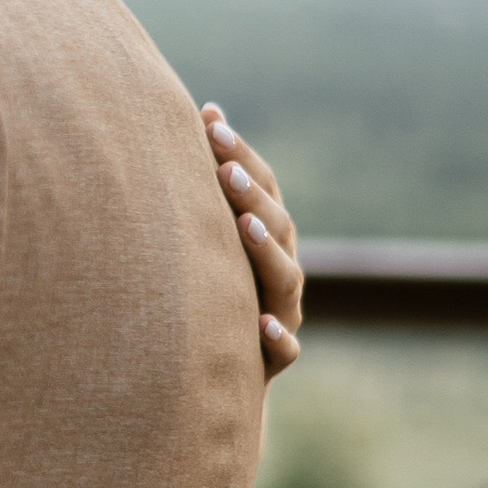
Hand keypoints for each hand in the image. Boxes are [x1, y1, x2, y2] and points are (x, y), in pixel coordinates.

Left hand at [200, 104, 301, 374]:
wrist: (208, 378)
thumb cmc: (202, 294)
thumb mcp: (204, 243)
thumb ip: (205, 185)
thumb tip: (203, 109)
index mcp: (264, 237)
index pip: (262, 187)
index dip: (241, 154)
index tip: (209, 120)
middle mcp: (279, 271)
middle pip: (276, 226)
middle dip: (250, 193)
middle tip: (222, 166)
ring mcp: (282, 314)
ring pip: (285, 279)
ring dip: (264, 250)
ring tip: (242, 224)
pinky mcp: (272, 362)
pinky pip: (285, 349)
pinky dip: (277, 336)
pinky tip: (260, 323)